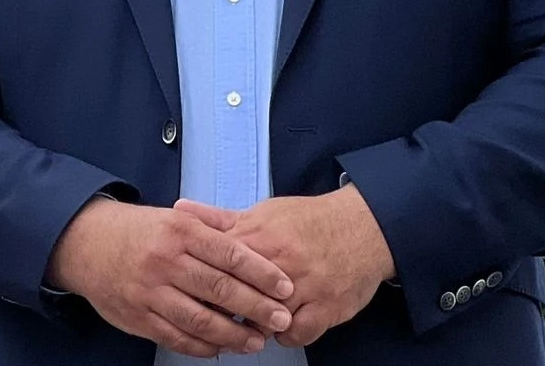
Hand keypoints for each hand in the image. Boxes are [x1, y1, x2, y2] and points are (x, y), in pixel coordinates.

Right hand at [46, 196, 295, 356]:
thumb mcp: (172, 218)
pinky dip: (202, 347)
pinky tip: (219, 348)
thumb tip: (254, 245)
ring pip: (200, 319)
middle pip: (219, 289)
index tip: (286, 287)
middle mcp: (164, 261)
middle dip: (256, 307)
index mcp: (178, 231)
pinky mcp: (137, 316)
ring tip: (255, 341)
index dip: (263, 273)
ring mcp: (149, 291)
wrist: (82, 242)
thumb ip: (211, 230)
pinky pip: (176, 337)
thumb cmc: (136, 231)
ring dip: (233, 334)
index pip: (230, 254)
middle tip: (282, 318)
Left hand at [175, 186, 393, 347]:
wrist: (364, 227)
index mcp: (257, 238)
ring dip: (253, 327)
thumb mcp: (261, 213)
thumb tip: (180, 208)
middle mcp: (279, 263)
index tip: (189, 294)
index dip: (199, 285)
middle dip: (222, 310)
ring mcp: (305, 287)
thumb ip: (219, 219)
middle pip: (237, 297)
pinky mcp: (327, 307)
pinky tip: (279, 329)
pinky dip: (286, 336)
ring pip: (265, 320)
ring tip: (244, 327)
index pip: (214, 267)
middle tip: (213, 317)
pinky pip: (298, 334)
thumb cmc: (309, 221)